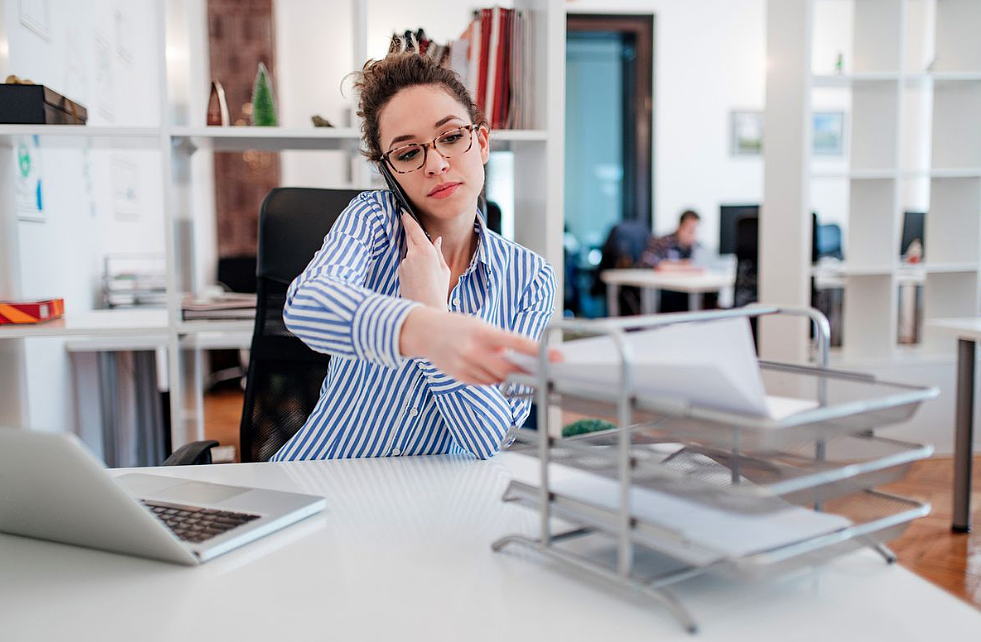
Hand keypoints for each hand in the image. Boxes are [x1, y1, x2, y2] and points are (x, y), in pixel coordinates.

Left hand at [398, 213, 449, 309]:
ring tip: (425, 272)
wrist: (426, 307)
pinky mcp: (399, 271)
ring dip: (415, 255)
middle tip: (408, 224)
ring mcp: (404, 262)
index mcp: (426, 251)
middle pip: (409, 237)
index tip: (404, 213)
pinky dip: (411, 266)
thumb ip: (437, 252)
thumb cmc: (438, 290)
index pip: (415, 230)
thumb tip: (436, 240)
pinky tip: (419, 278)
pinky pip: (406, 263)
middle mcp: (413, 254)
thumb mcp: (443, 269)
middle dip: (409, 230)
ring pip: (409, 252)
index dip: (408, 220)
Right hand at [399, 307, 557, 384]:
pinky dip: (492, 379)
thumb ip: (499, 340)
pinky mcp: (459, 377)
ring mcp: (465, 366)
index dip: (539, 352)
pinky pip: (484, 383)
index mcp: (483, 333)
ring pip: (497, 379)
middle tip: (542, 372)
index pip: (518, 344)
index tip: (556, 357)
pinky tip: (492, 371)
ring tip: (513, 368)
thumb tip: (523, 356)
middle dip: (526, 372)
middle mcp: (474, 351)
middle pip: (509, 369)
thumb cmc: (456, 325)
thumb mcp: (479, 325)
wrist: (424, 332)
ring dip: (508, 376)